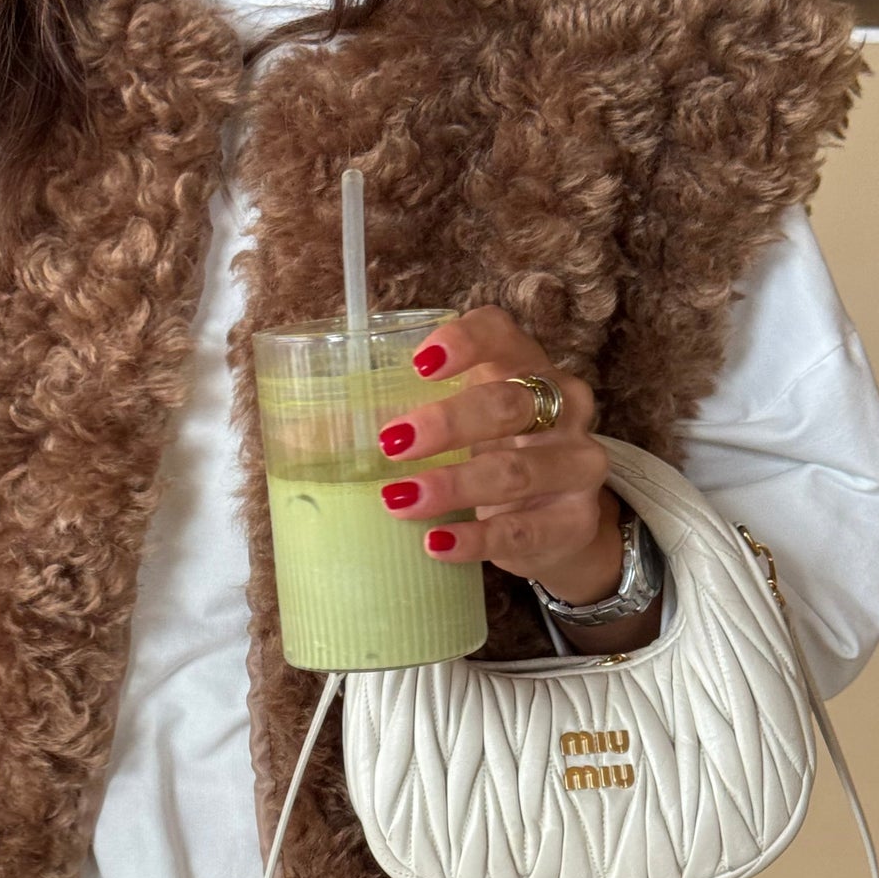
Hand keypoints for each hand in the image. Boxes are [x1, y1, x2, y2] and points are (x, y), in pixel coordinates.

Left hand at [375, 305, 618, 601]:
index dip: (464, 341)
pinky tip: (436, 544)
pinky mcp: (573, 521)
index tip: (418, 364)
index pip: (503, 333)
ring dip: (453, 484)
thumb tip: (302, 432)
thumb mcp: (462, 426)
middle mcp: (562, 406)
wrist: (556, 523)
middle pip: (510, 402)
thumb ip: (407, 415)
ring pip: (517, 469)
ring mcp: (576, 464)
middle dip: (447, 422)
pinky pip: (522, 531)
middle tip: (389, 442)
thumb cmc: (492, 456)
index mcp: (526, 366)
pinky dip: (474, 540)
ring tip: (398, 501)